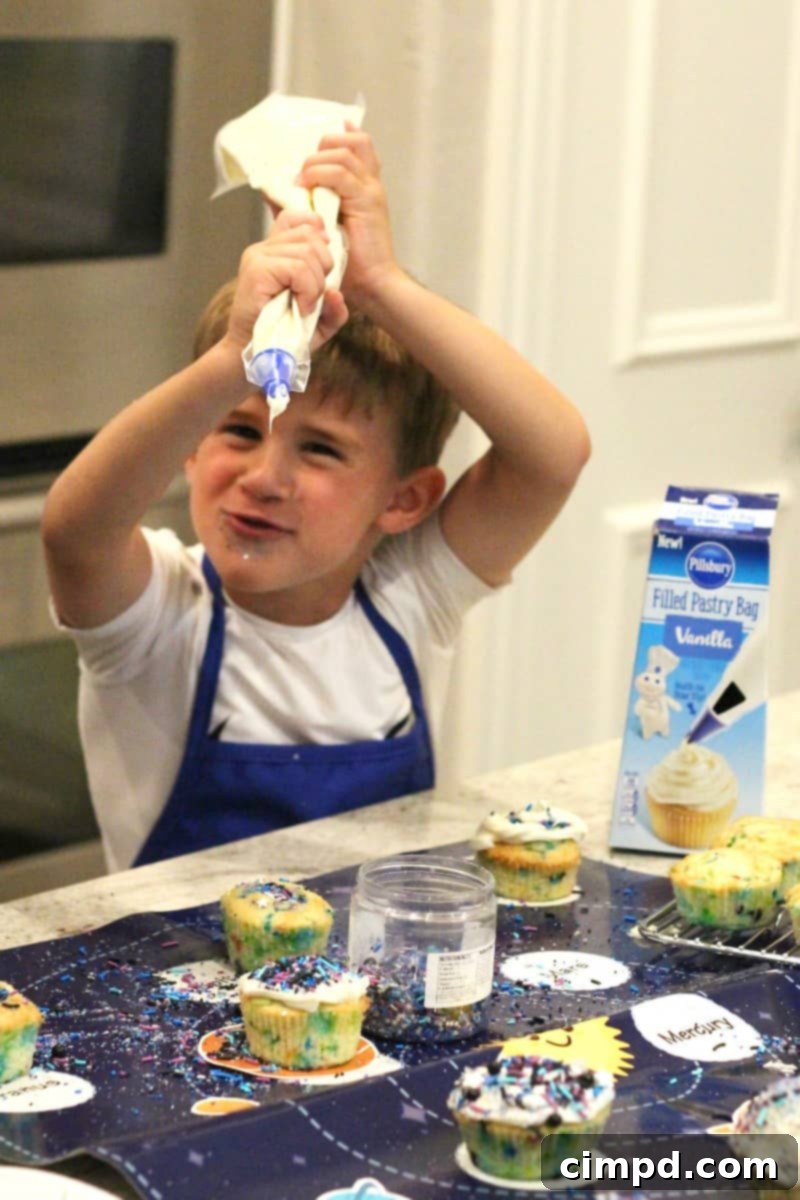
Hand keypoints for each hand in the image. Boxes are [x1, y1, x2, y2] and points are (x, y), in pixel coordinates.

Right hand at [222, 210, 339, 352]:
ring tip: (305, 306)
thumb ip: (334, 308)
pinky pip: (298, 268)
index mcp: (275, 252)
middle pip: (310, 235)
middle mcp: (264, 248)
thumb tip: (337, 292)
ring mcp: (258, 256)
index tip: (323, 266)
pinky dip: (308, 290)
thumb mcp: (319, 323)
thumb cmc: (285, 339)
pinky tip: (301, 308)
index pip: (297, 218)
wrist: (256, 358)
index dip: (317, 232)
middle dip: (324, 268)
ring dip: (316, 284)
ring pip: (307, 252)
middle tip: (314, 297)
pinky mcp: (257, 269)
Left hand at [296, 126, 399, 305]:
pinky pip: (341, 174)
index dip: (339, 136)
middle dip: (324, 147)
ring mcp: (371, 190)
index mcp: (364, 187)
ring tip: (303, 179)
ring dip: (317, 161)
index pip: (359, 146)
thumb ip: (299, 207)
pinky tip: (306, 186)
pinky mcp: (367, 202)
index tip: (315, 147)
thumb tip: (271, 190)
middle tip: (305, 169)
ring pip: (345, 151)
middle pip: (355, 140)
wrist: (371, 284)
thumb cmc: (348, 264)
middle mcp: (370, 184)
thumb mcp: (319, 227)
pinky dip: (320, 174)